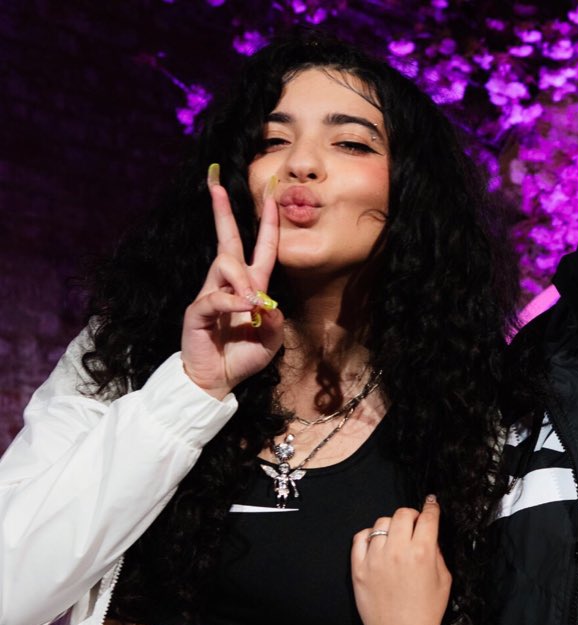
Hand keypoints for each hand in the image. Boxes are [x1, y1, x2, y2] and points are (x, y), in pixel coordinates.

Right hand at [181, 166, 282, 398]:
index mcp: (251, 287)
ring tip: (253, 304)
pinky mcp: (198, 311)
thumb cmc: (243, 357)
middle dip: (223, 212)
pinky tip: (244, 309)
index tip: (270, 197)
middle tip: (216, 184)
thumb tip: (265, 302)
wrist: (217, 381)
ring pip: (225, 265)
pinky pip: (215, 297)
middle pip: (227, 240)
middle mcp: (229, 284)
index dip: (266, 223)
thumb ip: (274, 320)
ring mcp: (211, 294)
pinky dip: (232, 302)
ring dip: (242, 279)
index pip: (260, 248)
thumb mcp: (271, 340)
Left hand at [352, 496, 450, 624]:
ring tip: (396, 538)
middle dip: (412, 515)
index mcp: (422, 552)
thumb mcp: (444, 579)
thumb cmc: (425, 612)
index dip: (432, 507)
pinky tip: (378, 544)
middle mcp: (397, 551)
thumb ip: (437, 552)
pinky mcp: (358, 569)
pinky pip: (360, 538)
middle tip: (415, 524)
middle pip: (403, 514)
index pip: (427, 517)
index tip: (432, 504)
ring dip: (392, 526)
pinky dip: (369, 536)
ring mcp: (375, 559)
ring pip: (381, 523)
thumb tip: (430, 536)